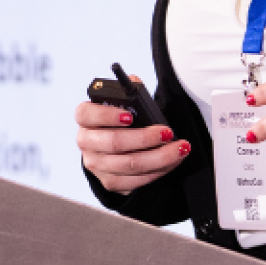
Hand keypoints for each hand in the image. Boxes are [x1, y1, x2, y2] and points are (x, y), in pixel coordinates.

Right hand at [75, 75, 189, 193]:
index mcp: (86, 118)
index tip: (130, 116)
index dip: (106, 115)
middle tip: (167, 132)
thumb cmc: (124, 120)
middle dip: (144, 138)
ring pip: (129, 164)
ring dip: (159, 157)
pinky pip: (135, 181)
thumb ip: (128, 91)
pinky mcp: (110, 182)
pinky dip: (158, 171)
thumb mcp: (124, 102)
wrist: (119, 146)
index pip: (86, 114)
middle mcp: (86, 142)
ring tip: (179, 148)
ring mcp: (96, 164)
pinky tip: (173, 161)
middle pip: (113, 143)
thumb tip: (135, 83)